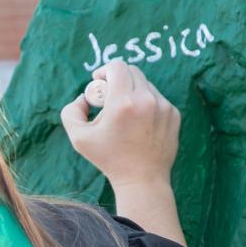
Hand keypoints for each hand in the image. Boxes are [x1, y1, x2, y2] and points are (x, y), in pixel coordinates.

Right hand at [60, 59, 180, 188]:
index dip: (104, 70)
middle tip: (109, 99)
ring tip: (125, 116)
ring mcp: (163, 106)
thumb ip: (72, 111)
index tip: (99, 83)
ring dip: (132, 92)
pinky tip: (140, 125)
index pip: (116, 66)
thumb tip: (83, 97)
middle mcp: (146, 100)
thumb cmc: (109, 159)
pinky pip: (157, 98)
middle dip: (117, 79)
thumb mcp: (79, 138)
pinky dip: (146, 105)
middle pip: (132, 71)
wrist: (142, 180)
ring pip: (145, 84)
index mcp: (123, 103)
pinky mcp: (174, 114)